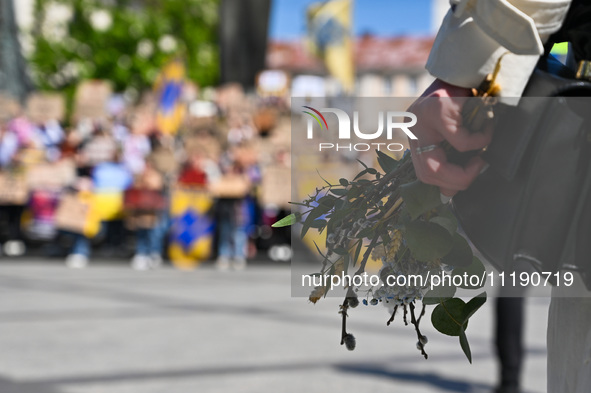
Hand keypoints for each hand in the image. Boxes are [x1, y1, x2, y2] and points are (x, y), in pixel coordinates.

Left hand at [408, 79, 491, 196]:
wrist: (474, 60)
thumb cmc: (469, 96)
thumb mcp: (455, 129)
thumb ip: (452, 154)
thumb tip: (452, 192)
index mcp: (415, 132)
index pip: (422, 173)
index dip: (445, 185)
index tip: (465, 184)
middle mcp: (413, 126)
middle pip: (426, 174)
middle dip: (457, 181)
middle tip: (478, 170)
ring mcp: (421, 118)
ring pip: (437, 165)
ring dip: (468, 167)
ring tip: (483, 153)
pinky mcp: (438, 109)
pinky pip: (460, 141)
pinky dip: (479, 140)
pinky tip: (488, 129)